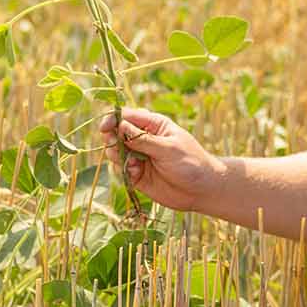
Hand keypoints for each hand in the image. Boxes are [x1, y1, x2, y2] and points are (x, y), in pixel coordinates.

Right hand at [98, 108, 225, 212]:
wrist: (202, 190)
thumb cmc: (191, 163)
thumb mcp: (168, 148)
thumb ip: (143, 139)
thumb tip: (120, 125)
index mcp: (154, 125)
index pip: (127, 116)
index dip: (113, 119)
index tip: (104, 128)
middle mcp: (144, 139)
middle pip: (117, 132)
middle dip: (112, 138)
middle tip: (116, 147)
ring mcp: (140, 157)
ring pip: (116, 151)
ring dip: (116, 155)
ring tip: (131, 162)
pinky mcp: (137, 175)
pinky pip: (121, 169)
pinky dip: (123, 170)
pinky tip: (135, 173)